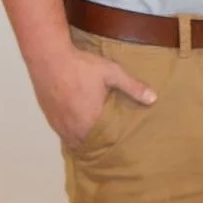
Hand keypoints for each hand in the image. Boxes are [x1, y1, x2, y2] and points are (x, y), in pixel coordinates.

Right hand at [28, 45, 156, 149]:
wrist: (49, 58)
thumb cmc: (82, 66)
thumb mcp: (111, 72)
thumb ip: (132, 87)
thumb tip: (154, 99)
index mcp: (90, 121)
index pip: (103, 142)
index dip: (111, 144)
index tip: (119, 144)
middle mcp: (73, 128)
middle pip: (87, 144)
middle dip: (97, 144)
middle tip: (108, 142)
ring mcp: (58, 124)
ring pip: (72, 140)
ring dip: (82, 140)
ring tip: (94, 137)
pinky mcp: (49, 117)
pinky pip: (61, 132)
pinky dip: (70, 133)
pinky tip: (76, 126)